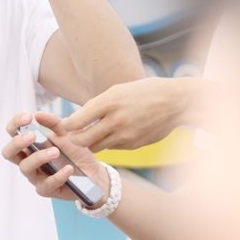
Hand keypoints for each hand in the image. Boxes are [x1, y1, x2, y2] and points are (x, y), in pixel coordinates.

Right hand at [2, 111, 108, 203]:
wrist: (93, 172)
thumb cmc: (74, 152)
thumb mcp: (66, 133)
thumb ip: (53, 122)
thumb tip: (38, 114)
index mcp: (30, 144)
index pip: (13, 133)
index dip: (15, 124)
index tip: (28, 117)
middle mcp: (28, 160)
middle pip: (8, 153)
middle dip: (17, 143)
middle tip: (32, 135)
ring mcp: (35, 176)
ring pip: (26, 168)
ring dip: (39, 157)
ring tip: (56, 151)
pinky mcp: (46, 190)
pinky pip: (46, 184)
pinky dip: (58, 176)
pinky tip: (68, 168)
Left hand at [61, 77, 196, 151]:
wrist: (175, 102)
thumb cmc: (142, 92)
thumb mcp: (116, 90)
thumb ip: (96, 105)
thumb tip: (76, 118)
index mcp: (108, 102)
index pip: (76, 121)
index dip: (66, 125)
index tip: (65, 124)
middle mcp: (115, 121)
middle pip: (82, 140)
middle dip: (74, 138)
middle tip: (75, 133)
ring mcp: (126, 136)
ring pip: (96, 148)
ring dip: (91, 142)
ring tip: (93, 133)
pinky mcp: (134, 146)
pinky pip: (112, 148)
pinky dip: (109, 143)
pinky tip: (114, 133)